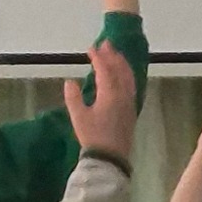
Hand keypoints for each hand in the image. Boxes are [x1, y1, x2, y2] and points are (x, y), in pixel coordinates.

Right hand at [65, 39, 137, 162]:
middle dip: (113, 55)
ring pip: (128, 77)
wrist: (110, 158)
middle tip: (106, 43)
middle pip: (120, 70)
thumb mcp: (78, 117)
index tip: (91, 48)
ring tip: (116, 54)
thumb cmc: (93, 137)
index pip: (105, 70)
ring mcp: (129, 103)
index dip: (98, 57)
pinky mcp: (131, 110)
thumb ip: (73, 98)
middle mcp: (123, 95)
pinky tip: (123, 75)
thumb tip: (69, 82)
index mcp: (110, 94)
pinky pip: (131, 85)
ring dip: (122, 64)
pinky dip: (127, 75)